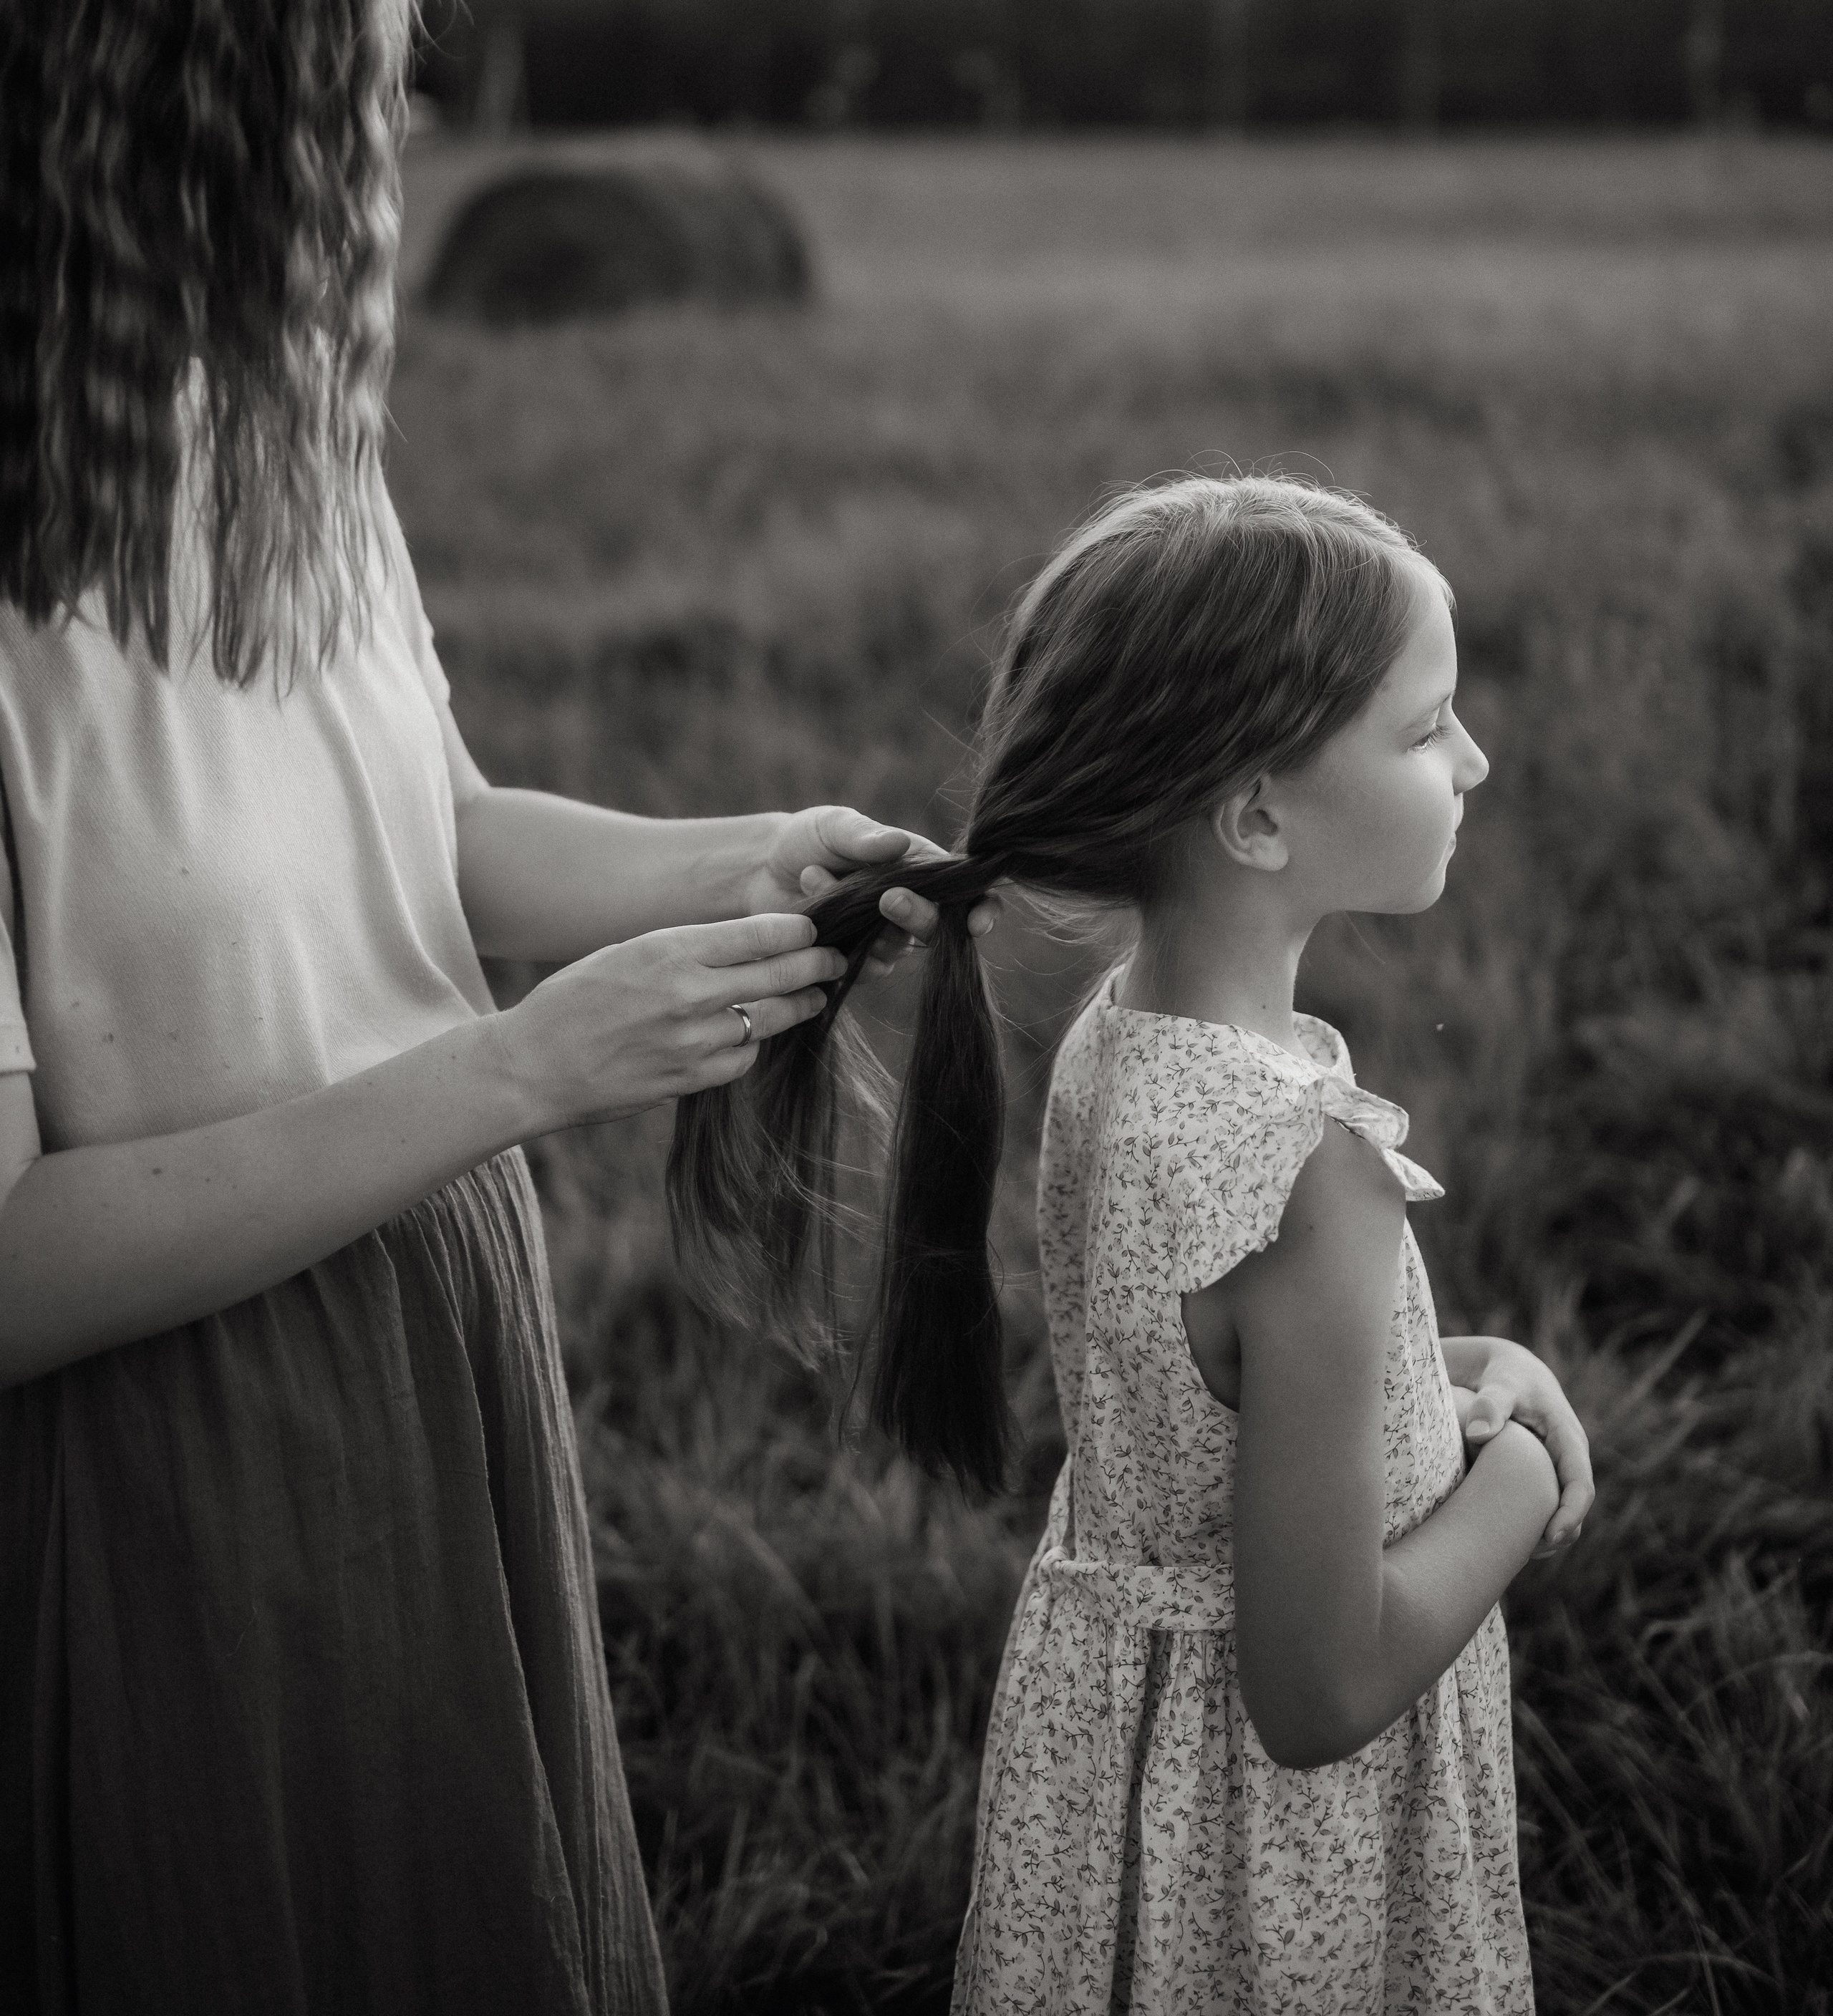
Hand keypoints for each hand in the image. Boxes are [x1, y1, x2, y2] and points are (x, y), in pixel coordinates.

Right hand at [492, 913, 845, 1130]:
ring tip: (813, 998)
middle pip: (780, 975)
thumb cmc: (574, 1001)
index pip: (759, 933)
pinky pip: (743, 1059)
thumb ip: (685, 949)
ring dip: (797, 1008)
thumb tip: (746, 944)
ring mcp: (692, 1041)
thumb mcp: (625, 952)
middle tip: (835, 961)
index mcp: (669, 950)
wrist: (533, 1066)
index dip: (797, 930)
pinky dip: (752, 1046)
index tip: (812, 929)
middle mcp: (688, 994)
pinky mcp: (689, 1080)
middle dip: (817, 966)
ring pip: (769, 1020)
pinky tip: (753, 1036)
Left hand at [748, 805, 1000, 977]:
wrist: (761, 868)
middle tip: (888, 897)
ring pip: (899, 950)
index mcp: (921, 868)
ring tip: (817, 878)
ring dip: (866, 925)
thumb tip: (899, 844)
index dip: (981, 909)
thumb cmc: (808, 838)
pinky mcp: (853, 960)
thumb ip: (866, 837)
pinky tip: (814, 907)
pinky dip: (841, 944)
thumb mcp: (835, 826)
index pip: (967, 892)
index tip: (976, 922)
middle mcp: (910, 906)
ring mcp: (882, 937)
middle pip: (936, 927)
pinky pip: (863, 969)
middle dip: (919, 916)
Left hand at [1443, 1335, 1592, 1558]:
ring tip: (1509, 1552)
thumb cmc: (1505, 1377)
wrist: (1506, 1370)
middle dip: (1556, 1535)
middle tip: (1523, 1555)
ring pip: (1558, 1511)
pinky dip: (1527, 1523)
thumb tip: (1477, 1435)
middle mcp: (1568, 1459)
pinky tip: (1501, 1536)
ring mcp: (1555, 1469)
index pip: (1580, 1486)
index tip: (1549, 1537)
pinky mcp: (1540, 1474)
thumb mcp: (1500, 1386)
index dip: (1569, 1515)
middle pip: (1573, 1508)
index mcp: (1568, 1440)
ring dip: (1541, 1533)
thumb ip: (1490, 1405)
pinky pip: (1541, 1505)